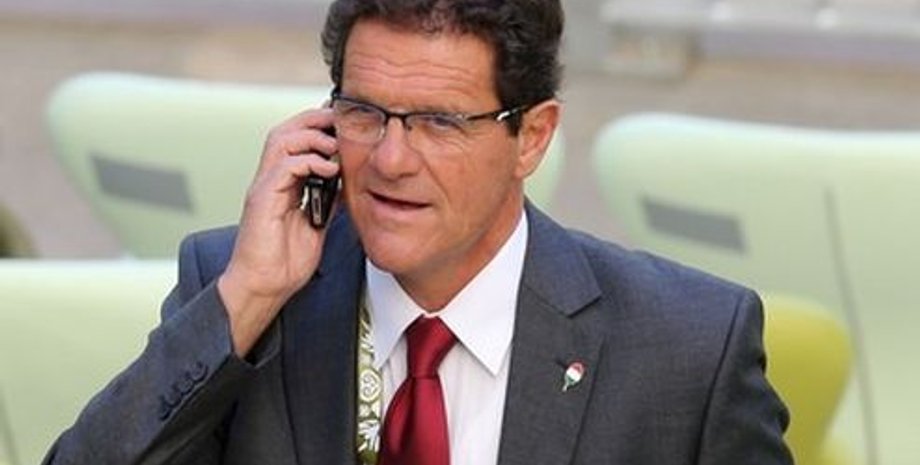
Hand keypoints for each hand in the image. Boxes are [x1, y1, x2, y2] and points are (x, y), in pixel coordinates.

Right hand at [218, 108, 339, 355]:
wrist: (265, 287)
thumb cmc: (285, 262)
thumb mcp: (317, 225)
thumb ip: (327, 202)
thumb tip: (346, 185)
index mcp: (281, 184)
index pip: (295, 140)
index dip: (317, 127)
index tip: (344, 125)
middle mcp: (270, 180)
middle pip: (285, 130)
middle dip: (314, 119)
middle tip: (342, 122)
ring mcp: (264, 187)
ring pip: (281, 140)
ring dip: (312, 136)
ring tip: (336, 146)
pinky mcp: (262, 199)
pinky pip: (283, 166)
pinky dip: (308, 161)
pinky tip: (329, 170)